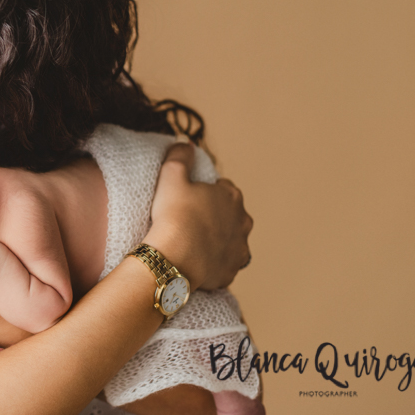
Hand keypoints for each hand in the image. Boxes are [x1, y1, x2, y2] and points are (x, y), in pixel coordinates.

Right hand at [145, 145, 252, 289]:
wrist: (175, 258)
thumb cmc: (174, 215)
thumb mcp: (171, 176)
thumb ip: (180, 156)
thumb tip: (186, 143)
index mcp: (232, 196)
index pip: (224, 188)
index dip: (207, 192)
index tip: (191, 198)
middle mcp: (243, 222)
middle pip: (232, 215)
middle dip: (217, 216)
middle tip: (191, 220)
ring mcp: (239, 248)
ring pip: (232, 241)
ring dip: (219, 241)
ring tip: (195, 243)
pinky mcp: (232, 271)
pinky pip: (225, 265)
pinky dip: (215, 263)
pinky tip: (198, 262)